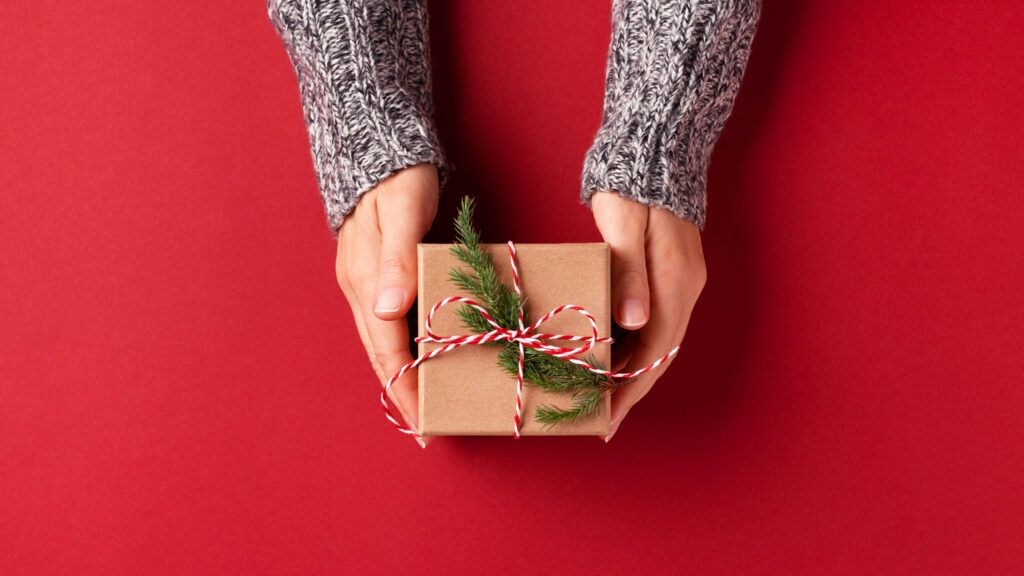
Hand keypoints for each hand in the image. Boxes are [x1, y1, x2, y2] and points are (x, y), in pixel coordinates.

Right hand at [335, 164, 438, 445]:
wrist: (382, 150)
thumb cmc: (399, 180)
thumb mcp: (403, 213)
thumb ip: (397, 260)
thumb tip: (388, 308)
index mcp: (365, 281)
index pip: (386, 348)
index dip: (403, 385)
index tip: (421, 419)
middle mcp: (361, 288)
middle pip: (381, 353)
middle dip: (402, 391)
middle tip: (425, 426)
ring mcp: (366, 283)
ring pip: (382, 341)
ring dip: (401, 373)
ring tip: (422, 402)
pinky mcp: (377, 275)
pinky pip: (388, 323)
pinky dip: (403, 347)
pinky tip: (418, 358)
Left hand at [591, 191, 705, 440]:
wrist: (655, 147)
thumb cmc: (631, 185)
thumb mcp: (625, 225)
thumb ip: (630, 273)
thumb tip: (634, 323)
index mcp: (676, 282)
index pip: (656, 351)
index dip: (631, 388)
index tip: (608, 417)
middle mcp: (685, 288)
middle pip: (659, 353)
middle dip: (630, 388)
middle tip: (599, 417)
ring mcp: (680, 280)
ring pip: (657, 339)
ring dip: (631, 368)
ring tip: (600, 395)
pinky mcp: (670, 272)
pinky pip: (654, 321)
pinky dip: (634, 344)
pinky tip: (610, 354)